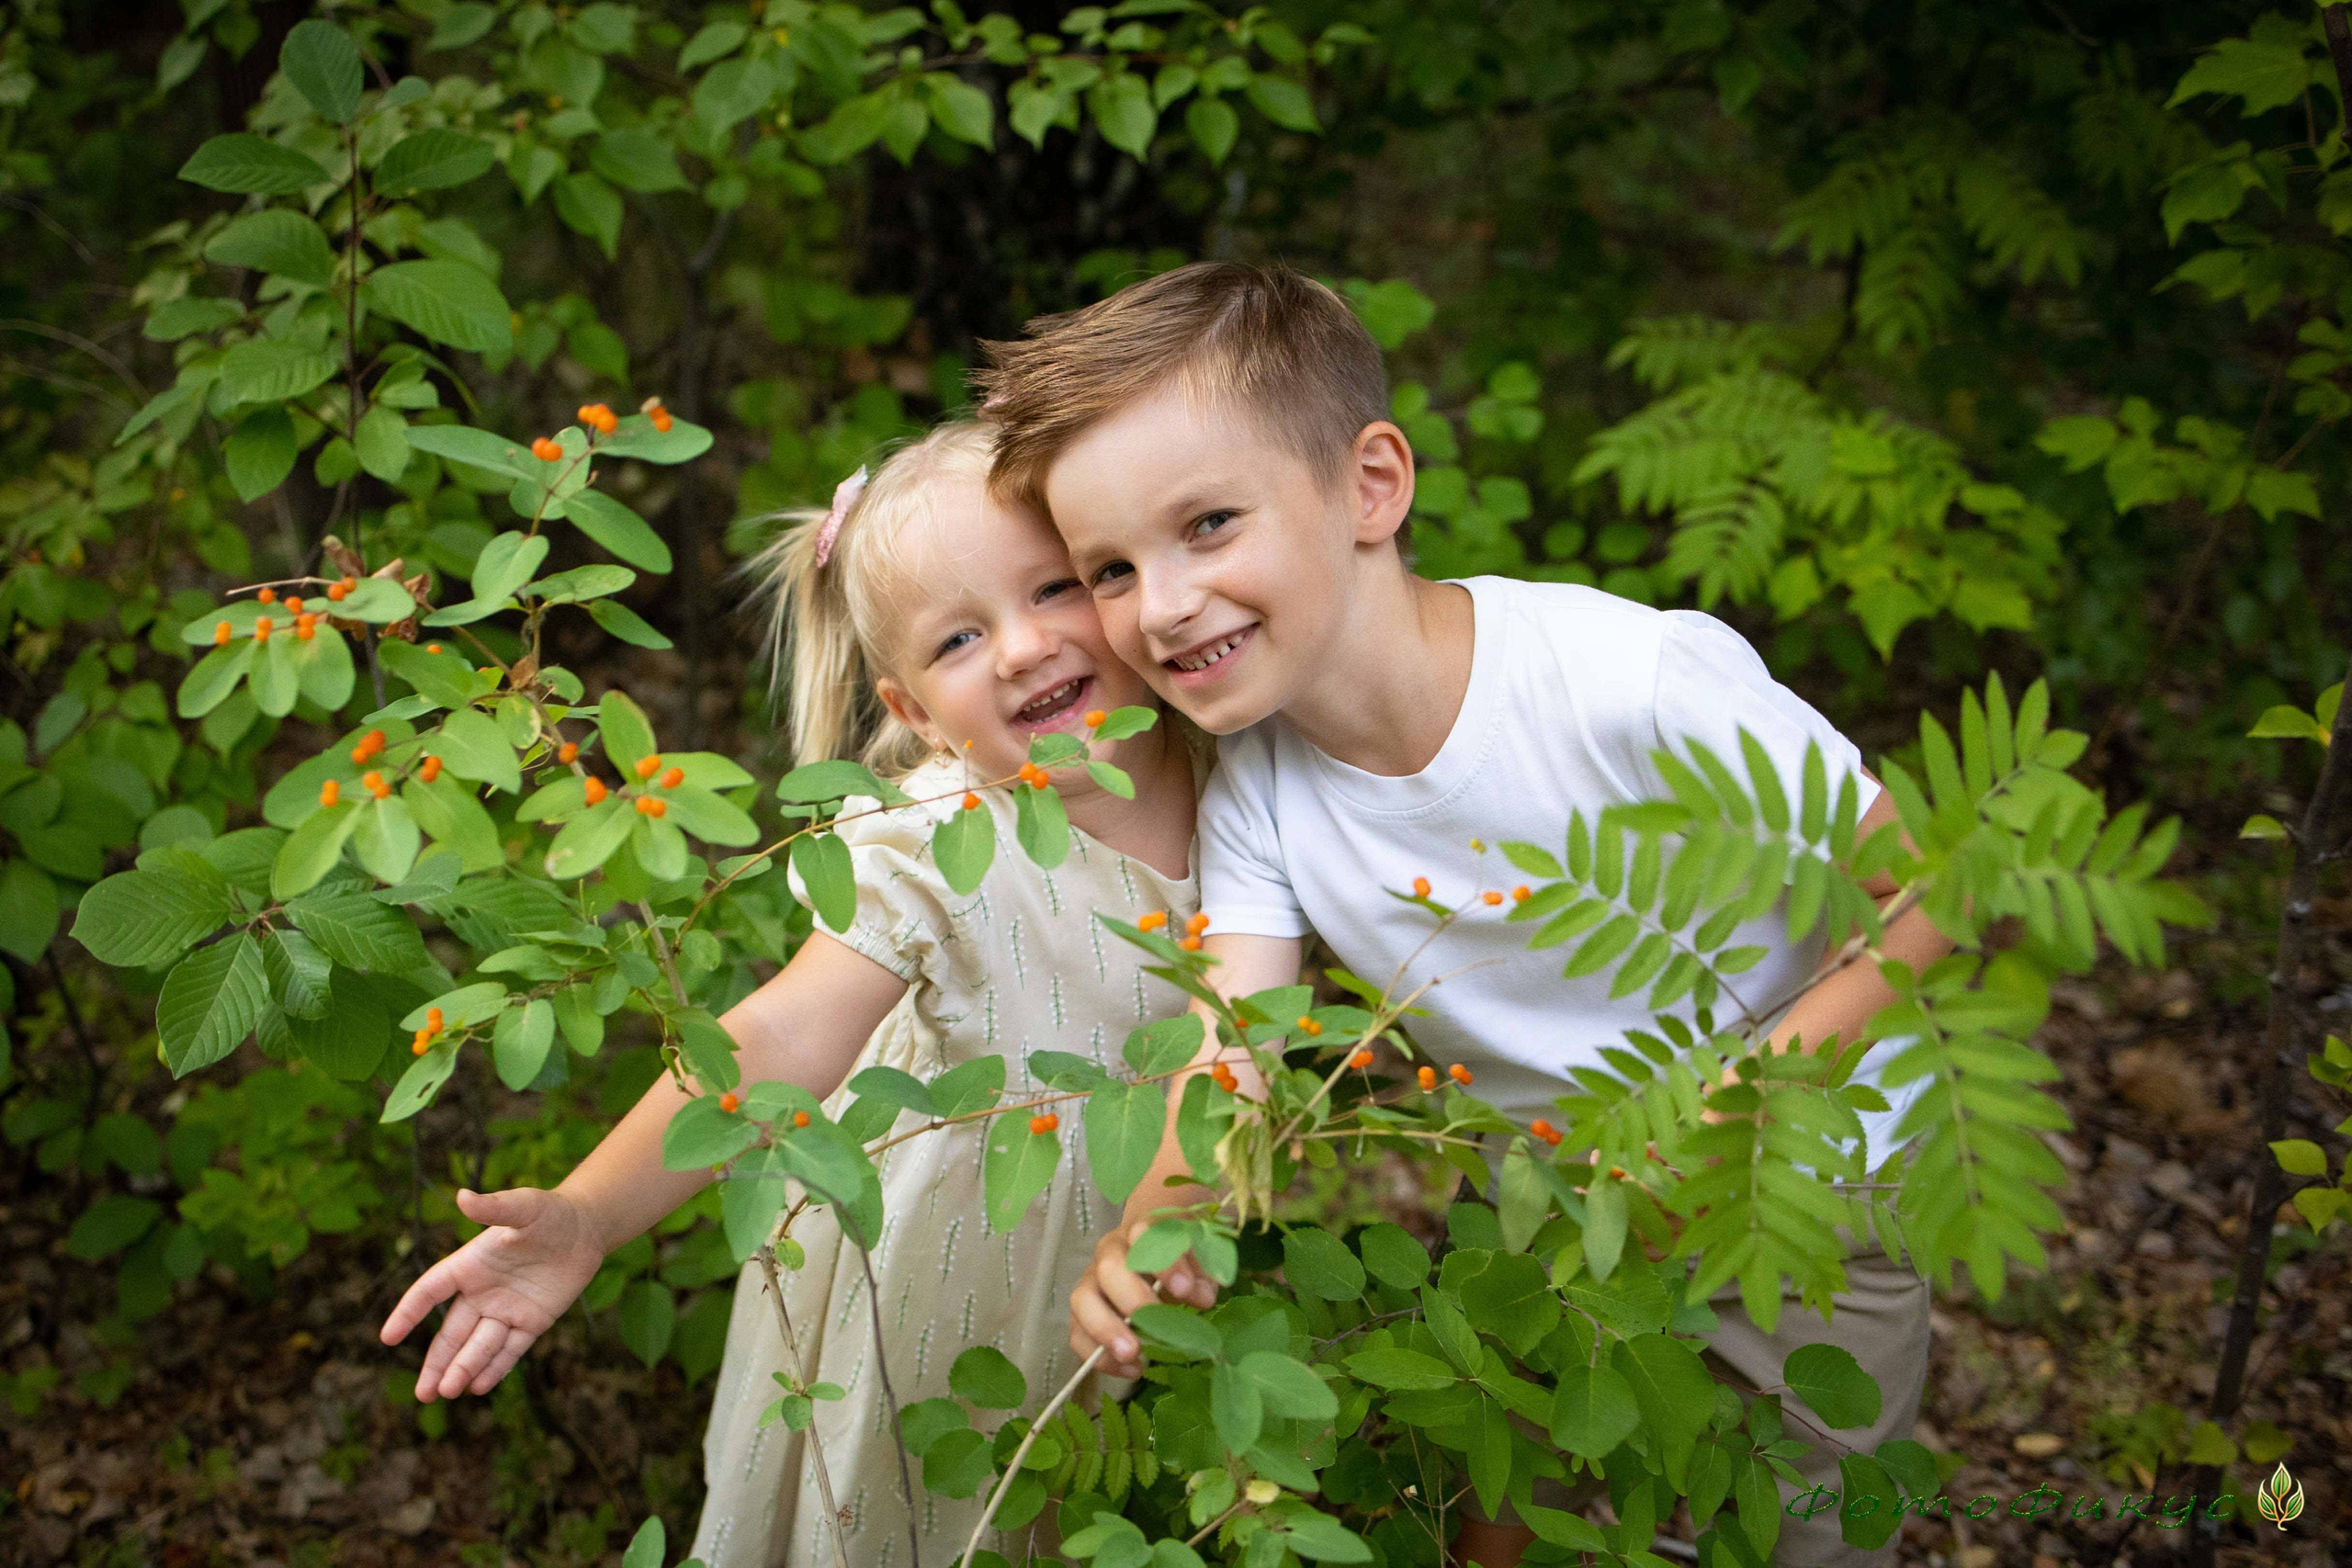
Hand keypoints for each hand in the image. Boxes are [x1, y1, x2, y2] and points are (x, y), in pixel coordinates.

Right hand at [379, 1187, 605, 1401]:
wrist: (585, 1228)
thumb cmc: (550, 1212)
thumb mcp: (524, 1206)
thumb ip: (495, 1207)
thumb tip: (463, 1196)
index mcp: (469, 1265)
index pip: (430, 1291)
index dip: (409, 1312)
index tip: (388, 1337)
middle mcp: (482, 1292)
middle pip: (451, 1333)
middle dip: (437, 1362)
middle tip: (423, 1394)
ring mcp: (506, 1310)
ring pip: (479, 1346)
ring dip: (463, 1369)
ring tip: (448, 1393)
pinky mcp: (532, 1322)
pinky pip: (510, 1350)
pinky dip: (496, 1368)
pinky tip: (479, 1388)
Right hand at [1068, 1215, 1218, 1378]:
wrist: (1155, 1251)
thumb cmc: (1178, 1258)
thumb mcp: (1198, 1261)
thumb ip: (1202, 1275)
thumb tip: (1201, 1299)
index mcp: (1141, 1232)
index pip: (1145, 1235)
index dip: (1163, 1262)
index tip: (1184, 1289)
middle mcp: (1110, 1252)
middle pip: (1109, 1268)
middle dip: (1131, 1300)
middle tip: (1155, 1326)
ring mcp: (1092, 1280)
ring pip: (1082, 1299)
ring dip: (1105, 1330)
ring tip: (1131, 1355)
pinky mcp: (1083, 1312)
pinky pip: (1078, 1333)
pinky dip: (1098, 1355)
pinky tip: (1130, 1368)